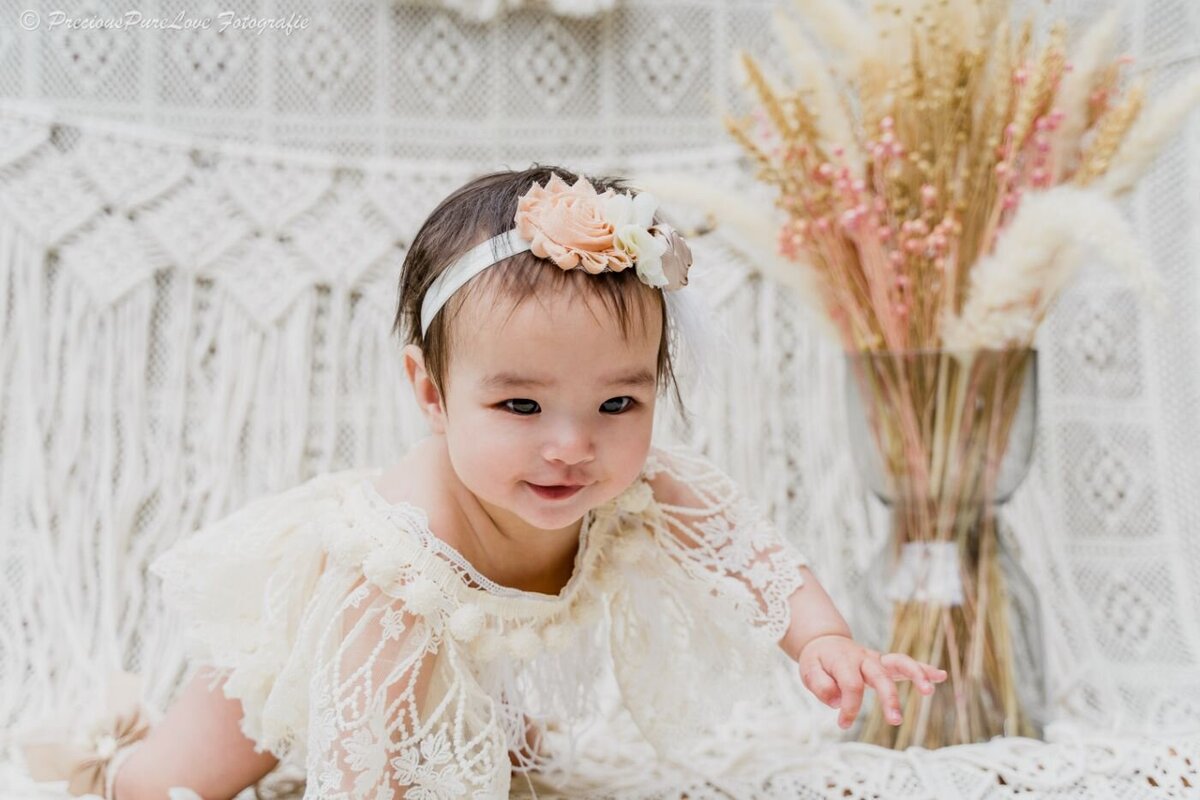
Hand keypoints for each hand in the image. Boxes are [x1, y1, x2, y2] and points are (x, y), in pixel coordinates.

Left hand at [796, 634, 947, 729]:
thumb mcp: (808, 670)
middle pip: (879, 675)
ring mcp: (877, 660)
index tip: (842, 724)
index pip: (851, 685)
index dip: (849, 707)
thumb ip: (820, 685)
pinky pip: (905, 664)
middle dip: (889, 697)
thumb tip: (838, 701)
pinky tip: (941, 676)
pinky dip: (924, 669)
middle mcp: (863, 658)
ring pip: (899, 663)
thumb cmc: (818, 660)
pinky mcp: (885, 664)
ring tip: (929, 691)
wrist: (825, 642)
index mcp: (843, 660)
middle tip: (895, 721)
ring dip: (915, 676)